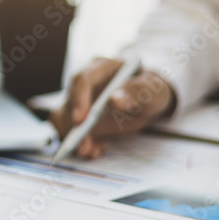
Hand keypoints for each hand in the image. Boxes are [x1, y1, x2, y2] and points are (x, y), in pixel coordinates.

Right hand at [49, 58, 176, 159]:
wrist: (149, 100)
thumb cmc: (151, 89)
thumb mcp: (152, 89)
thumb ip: (137, 91)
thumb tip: (115, 99)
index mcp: (101, 68)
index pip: (82, 79)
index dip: (78, 99)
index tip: (81, 120)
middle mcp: (85, 83)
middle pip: (69, 102)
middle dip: (73, 127)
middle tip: (84, 147)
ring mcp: (81, 101)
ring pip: (65, 119)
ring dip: (74, 138)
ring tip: (91, 152)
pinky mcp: (82, 118)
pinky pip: (72, 131)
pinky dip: (81, 143)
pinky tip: (97, 150)